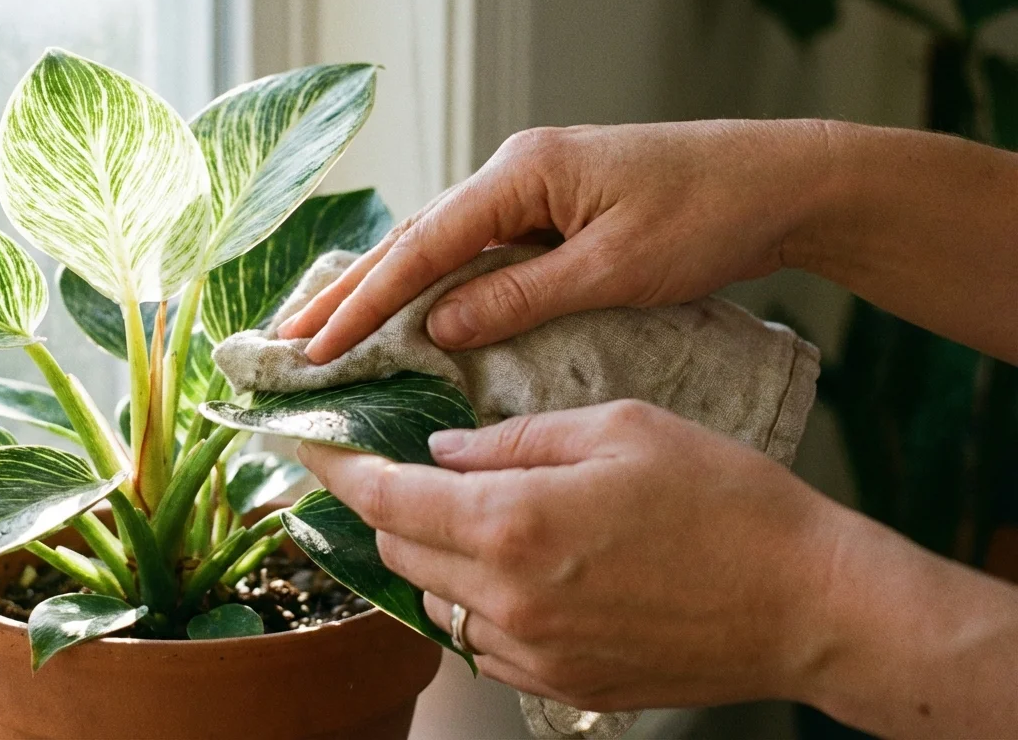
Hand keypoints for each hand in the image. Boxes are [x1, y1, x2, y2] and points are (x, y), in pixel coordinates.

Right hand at [280, 120, 836, 362]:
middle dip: (347, 296)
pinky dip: (429, 287)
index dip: (365, 303)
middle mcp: (513, 174)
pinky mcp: (549, 215)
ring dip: (380, 293)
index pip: (423, 246)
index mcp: (522, 173)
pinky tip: (403, 315)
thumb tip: (439, 326)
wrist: (778, 184)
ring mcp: (529, 192)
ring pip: (435, 248)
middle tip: (285, 343)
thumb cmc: (707, 215)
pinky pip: (472, 254)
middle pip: (412, 241)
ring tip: (322, 334)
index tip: (316, 349)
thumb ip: (522, 296)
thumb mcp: (615, 267)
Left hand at [297, 400, 847, 710]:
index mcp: (515, 523)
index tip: (306, 445)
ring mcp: (533, 653)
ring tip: (468, 515)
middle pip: (398, 550)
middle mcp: (509, 598)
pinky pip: (482, 642)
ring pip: (434, 600)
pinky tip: (515, 568)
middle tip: (391, 468)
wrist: (807, 605)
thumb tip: (446, 449)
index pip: (387, 496)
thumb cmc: (727, 503)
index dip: (336, 467)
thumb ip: (516, 438)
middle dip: (382, 505)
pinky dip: (474, 602)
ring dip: (429, 556)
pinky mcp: (561, 685)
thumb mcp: (620, 428)